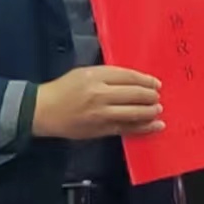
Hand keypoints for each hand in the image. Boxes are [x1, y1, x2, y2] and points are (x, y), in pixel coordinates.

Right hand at [33, 66, 162, 139]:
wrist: (44, 111)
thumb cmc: (63, 89)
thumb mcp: (83, 73)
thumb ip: (107, 75)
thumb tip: (133, 81)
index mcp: (96, 76)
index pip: (128, 77)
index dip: (145, 80)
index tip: (156, 83)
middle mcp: (100, 94)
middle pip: (134, 94)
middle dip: (150, 96)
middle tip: (158, 97)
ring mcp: (101, 114)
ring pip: (133, 112)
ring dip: (150, 112)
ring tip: (158, 110)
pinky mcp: (101, 130)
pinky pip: (127, 129)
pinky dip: (144, 128)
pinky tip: (155, 126)